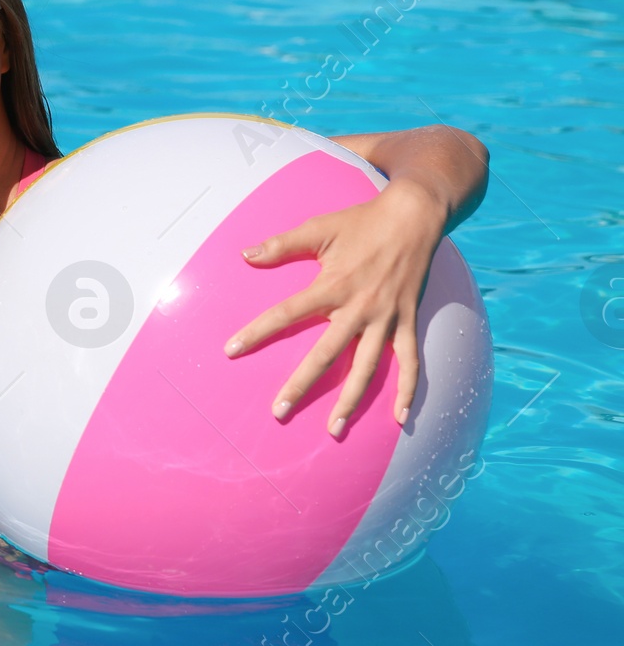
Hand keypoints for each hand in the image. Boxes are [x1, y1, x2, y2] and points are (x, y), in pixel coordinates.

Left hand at [223, 180, 446, 434]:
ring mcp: (386, 318)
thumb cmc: (361, 222)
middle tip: (278, 412)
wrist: (413, 217)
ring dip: (351, 400)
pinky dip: (408, 390)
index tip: (231, 350)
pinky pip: (409, 361)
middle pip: (325, 354)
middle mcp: (359, 308)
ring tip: (334, 429)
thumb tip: (245, 255)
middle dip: (301, 385)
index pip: (286, 313)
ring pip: (367, 368)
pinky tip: (401, 419)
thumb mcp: (319, 228)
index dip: (257, 332)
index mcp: (332, 285)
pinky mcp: (407, 322)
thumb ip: (282, 245)